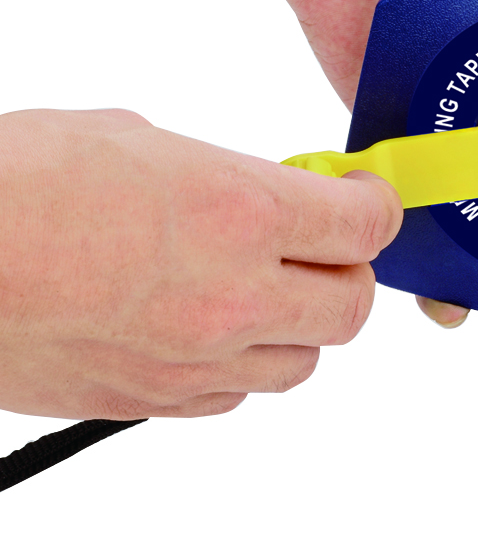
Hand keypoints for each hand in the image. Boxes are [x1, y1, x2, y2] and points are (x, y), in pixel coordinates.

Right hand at [0, 108, 400, 418]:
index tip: (366, 201)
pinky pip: (232, 397)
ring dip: (297, 327)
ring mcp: (194, 360)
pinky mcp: (150, 403)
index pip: (362, 227)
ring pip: (300, 364)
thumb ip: (216, 177)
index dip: (375, 209)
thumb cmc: (8, 187)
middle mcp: (232, 296)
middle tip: (324, 251)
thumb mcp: (130, 141)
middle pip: (351, 309)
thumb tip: (253, 196)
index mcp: (238, 213)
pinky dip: (237, 366)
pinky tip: (206, 332)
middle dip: (348, 274)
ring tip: (262, 293)